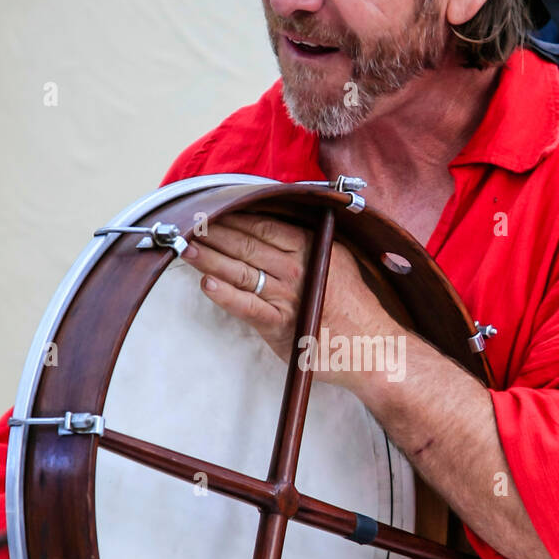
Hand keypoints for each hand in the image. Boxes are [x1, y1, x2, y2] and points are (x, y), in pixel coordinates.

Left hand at [181, 211, 395, 388]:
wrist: (373, 349)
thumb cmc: (354, 308)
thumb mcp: (336, 262)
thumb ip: (307, 246)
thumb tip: (274, 230)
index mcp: (311, 248)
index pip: (263, 226)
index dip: (233, 217)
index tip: (209, 209)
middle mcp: (298, 268)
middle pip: (246, 244)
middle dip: (213, 233)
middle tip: (185, 224)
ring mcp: (289, 297)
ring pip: (241, 271)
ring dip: (210, 259)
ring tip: (186, 248)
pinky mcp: (282, 326)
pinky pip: (249, 307)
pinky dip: (227, 296)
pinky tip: (207, 285)